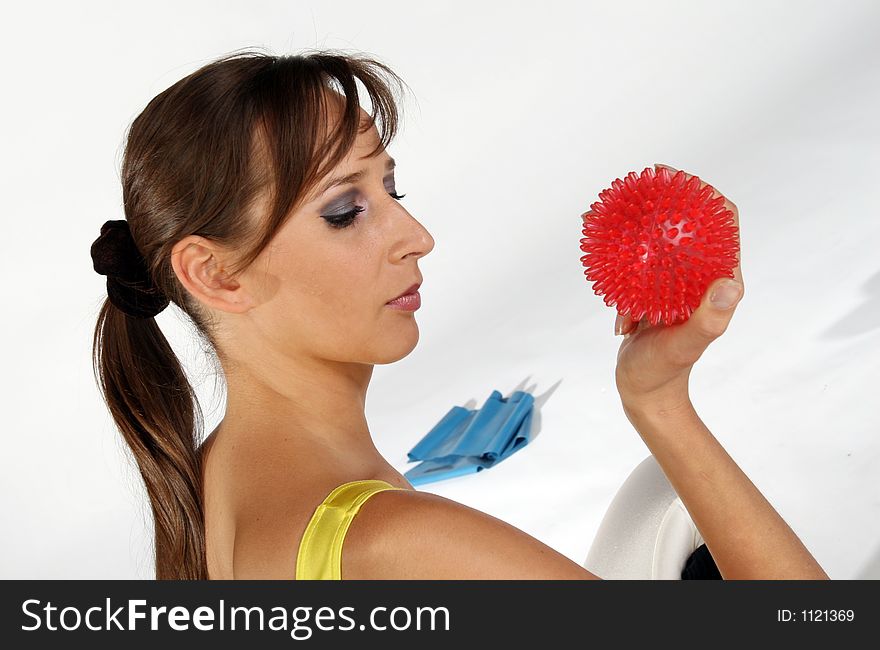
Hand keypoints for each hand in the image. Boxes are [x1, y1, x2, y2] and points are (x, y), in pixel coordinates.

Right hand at [601, 164, 744, 411]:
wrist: (644, 389)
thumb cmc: (666, 369)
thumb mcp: (687, 343)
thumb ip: (709, 317)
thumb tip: (731, 283)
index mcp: (718, 282)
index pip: (722, 223)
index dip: (705, 194)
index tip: (677, 179)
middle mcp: (699, 276)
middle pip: (688, 222)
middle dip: (667, 198)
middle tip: (641, 184)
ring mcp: (674, 283)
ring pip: (659, 238)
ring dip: (639, 219)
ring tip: (612, 207)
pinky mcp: (652, 291)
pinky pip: (638, 259)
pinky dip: (621, 246)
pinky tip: (600, 238)